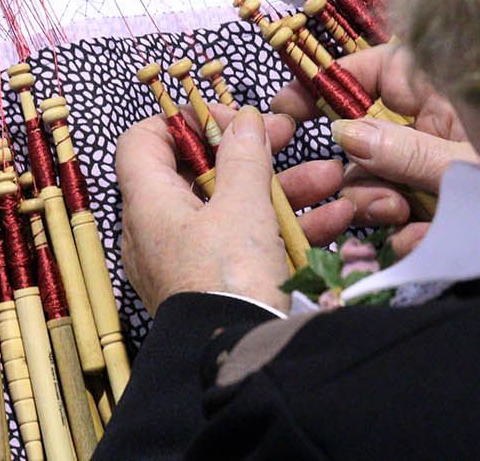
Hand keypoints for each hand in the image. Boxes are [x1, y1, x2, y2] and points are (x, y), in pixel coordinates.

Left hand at [116, 104, 347, 314]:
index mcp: (149, 203)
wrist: (239, 362)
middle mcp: (159, 230)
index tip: (228, 119)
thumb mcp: (242, 206)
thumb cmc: (228, 279)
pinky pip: (247, 244)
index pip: (144, 141)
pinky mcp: (215, 285)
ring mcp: (186, 260)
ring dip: (282, 189)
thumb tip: (242, 119)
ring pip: (232, 208)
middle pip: (200, 172)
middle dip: (253, 153)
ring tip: (330, 179)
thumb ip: (243, 156)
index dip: (183, 121)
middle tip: (289, 137)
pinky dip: (285, 228)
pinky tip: (335, 219)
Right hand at [271, 43, 479, 256]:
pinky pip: (411, 216)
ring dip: (378, 204)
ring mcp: (437, 159)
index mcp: (433, 85)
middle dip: (353, 167)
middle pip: (363, 134)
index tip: (284, 112)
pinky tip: (416, 245)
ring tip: (397, 220)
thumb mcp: (470, 156)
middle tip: (348, 196)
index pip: (361, 71)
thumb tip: (344, 136)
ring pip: (381, 178)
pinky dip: (410, 235)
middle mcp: (430, 118)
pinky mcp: (446, 202)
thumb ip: (407, 150)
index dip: (319, 86)